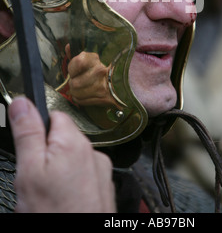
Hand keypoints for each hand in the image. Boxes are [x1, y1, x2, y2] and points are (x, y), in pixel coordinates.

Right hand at [9, 97, 115, 212]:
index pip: (55, 116)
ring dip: (59, 172)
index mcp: (75, 142)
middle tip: (35, 181)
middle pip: (63, 140)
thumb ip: (28, 132)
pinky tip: (62, 204)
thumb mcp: (29, 170)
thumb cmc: (54, 214)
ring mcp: (101, 173)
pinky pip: (83, 178)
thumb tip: (22, 101)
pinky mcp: (104, 190)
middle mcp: (94, 153)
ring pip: (72, 161)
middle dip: (47, 156)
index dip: (38, 131)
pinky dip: (72, 186)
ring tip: (48, 198)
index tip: (30, 147)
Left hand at [66, 44, 119, 107]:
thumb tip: (67, 47)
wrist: (117, 83)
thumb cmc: (97, 70)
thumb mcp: (88, 60)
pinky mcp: (103, 99)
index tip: (74, 71)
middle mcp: (99, 71)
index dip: (72, 70)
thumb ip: (75, 55)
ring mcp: (102, 86)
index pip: (77, 62)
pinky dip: (80, 98)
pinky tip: (86, 93)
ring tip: (82, 88)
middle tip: (78, 81)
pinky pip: (81, 101)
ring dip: (76, 92)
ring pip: (77, 93)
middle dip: (73, 84)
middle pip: (74, 83)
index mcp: (94, 58)